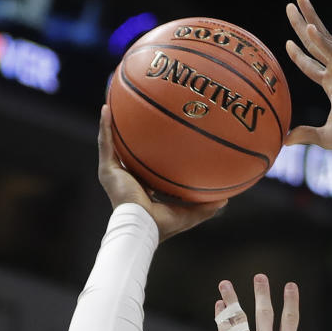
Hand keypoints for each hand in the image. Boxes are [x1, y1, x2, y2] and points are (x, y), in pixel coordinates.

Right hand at [97, 106, 226, 239]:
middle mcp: (126, 179)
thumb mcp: (188, 214)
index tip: (162, 141)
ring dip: (112, 125)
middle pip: (128, 152)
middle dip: (131, 135)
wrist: (141, 227)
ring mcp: (115, 174)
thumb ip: (205, 207)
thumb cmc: (162, 225)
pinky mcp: (107, 171)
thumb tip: (226, 199)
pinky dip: (105, 126)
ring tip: (114, 103)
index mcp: (142, 189)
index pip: (146, 168)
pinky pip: (105, 143)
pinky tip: (107, 108)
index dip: (152, 154)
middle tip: (138, 116)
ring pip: (112, 144)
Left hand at [216, 275, 331, 330]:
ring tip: (225, 283)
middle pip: (265, 314)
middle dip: (262, 294)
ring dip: (233, 300)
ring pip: (240, 320)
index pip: (290, 321)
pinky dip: (223, 318)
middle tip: (260, 277)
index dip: (291, 301)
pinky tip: (219, 306)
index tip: (290, 285)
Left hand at [283, 0, 331, 150]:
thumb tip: (284, 141)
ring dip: (310, 18)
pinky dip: (321, 40)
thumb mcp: (324, 136)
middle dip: (302, 24)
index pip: (311, 65)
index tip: (287, 43)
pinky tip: (310, 27)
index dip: (299, 55)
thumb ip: (305, 134)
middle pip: (315, 43)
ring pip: (323, 38)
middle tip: (291, 5)